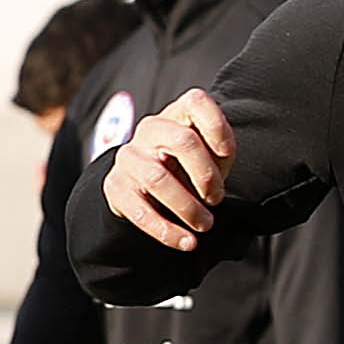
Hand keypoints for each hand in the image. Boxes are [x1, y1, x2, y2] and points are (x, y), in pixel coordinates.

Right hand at [104, 90, 235, 251]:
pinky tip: (186, 242)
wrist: (145, 182)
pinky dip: (166, 230)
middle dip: (206, 175)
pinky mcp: (116, 186)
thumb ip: (219, 154)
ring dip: (188, 208)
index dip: (217, 126)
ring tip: (205, 225)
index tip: (228, 155)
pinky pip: (139, 211)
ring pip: (159, 179)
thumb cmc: (188, 165)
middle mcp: (150, 130)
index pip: (196, 102)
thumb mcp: (209, 153)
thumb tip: (215, 183)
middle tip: (216, 199)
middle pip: (182, 141)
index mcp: (177, 114)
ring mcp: (129, 157)